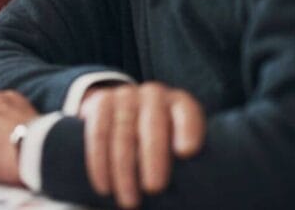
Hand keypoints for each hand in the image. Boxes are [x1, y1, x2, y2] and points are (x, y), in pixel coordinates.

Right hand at [78, 82, 204, 207]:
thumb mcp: (178, 142)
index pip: (186, 112)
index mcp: (180, 104)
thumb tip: (196, 195)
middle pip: (153, 124)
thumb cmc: (162, 140)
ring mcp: (125, 95)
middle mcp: (153, 94)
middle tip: (154, 188)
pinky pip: (98, 132)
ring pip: (122, 132)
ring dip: (123, 170)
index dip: (187, 129)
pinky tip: (104, 185)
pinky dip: (99, 161)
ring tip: (129, 200)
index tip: (185, 152)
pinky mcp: (101, 101)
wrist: (123, 111)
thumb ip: (185, 160)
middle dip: (152, 157)